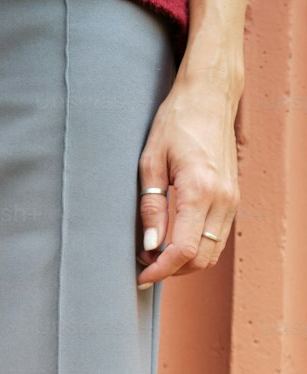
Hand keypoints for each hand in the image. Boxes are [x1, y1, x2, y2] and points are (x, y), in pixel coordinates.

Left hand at [135, 73, 241, 286]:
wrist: (209, 97)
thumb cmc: (176, 123)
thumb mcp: (151, 162)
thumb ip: (151, 207)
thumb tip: (150, 246)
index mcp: (200, 190)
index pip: (184, 250)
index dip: (160, 271)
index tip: (140, 276)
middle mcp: (222, 199)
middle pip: (200, 259)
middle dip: (171, 270)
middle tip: (144, 263)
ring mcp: (232, 200)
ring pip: (211, 253)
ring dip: (184, 262)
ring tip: (156, 253)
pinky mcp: (233, 198)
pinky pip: (217, 237)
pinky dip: (196, 248)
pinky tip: (174, 240)